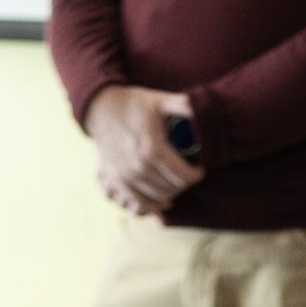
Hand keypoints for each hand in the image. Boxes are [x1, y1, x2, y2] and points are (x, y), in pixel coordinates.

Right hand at [83, 85, 200, 216]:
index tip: (200, 168)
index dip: (196, 175)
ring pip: (158, 197)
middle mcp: (138, 167)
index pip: (183, 176)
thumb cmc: (134, 104)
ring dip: (172, 193)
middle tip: (190, 174)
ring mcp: (125, 177)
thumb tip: (204, 111)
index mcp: (153, 150)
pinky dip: (153, 205)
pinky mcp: (116, 181)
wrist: (101, 109)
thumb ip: (185, 105)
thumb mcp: (161, 101)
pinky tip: (165, 202)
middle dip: (185, 184)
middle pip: (172, 188)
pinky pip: (138, 203)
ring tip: (178, 183)